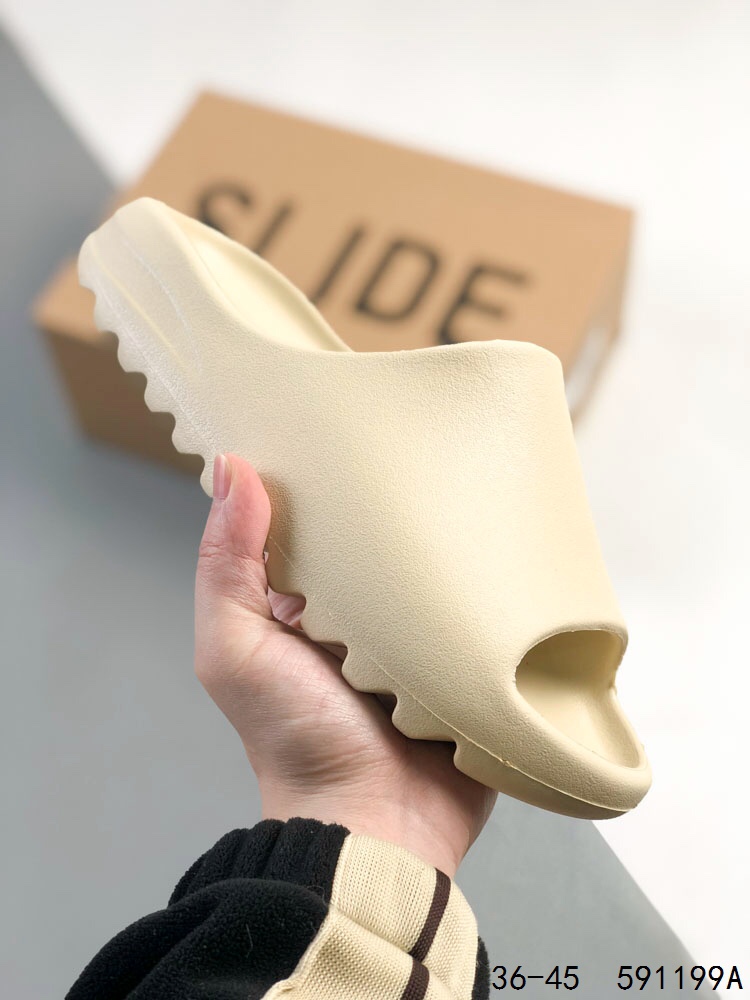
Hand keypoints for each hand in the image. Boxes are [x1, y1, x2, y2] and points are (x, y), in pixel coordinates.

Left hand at [194, 454, 496, 875]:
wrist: (375, 824)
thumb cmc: (294, 739)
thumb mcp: (237, 646)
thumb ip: (227, 565)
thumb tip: (230, 468)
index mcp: (304, 608)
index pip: (311, 528)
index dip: (318, 481)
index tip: (339, 426)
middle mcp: (361, 619)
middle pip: (379, 545)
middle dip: (393, 505)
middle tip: (420, 443)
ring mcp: (418, 640)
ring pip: (435, 571)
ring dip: (449, 542)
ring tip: (471, 481)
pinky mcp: (467, 662)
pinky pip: (484, 611)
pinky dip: (491, 585)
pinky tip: (508, 540)